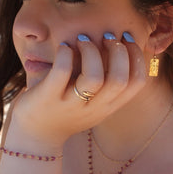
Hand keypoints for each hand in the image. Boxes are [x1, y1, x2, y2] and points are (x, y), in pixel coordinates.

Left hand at [5, 32, 145, 150]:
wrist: (35, 136)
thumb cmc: (65, 110)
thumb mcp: (92, 103)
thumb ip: (106, 84)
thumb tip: (118, 44)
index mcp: (108, 107)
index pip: (137, 83)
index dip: (137, 56)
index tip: (126, 38)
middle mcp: (93, 109)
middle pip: (120, 79)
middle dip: (118, 51)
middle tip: (106, 37)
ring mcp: (70, 105)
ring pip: (93, 78)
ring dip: (91, 51)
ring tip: (82, 39)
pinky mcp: (48, 98)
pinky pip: (62, 72)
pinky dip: (65, 54)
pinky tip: (64, 47)